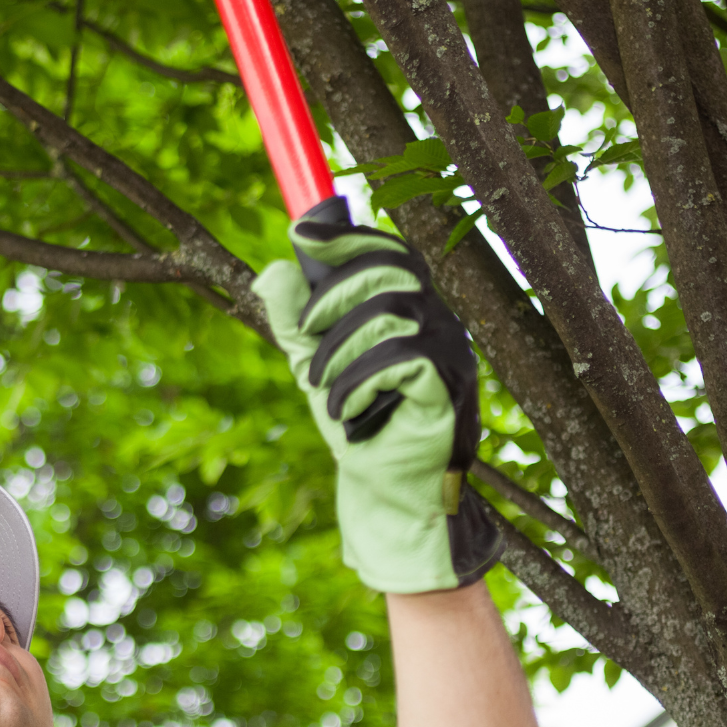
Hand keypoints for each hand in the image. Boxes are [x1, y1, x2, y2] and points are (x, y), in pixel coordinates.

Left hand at [253, 210, 500, 592]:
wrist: (384, 492)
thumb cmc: (357, 424)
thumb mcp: (312, 365)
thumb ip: (295, 320)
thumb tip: (275, 269)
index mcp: (409, 310)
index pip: (389, 253)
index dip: (348, 238)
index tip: (302, 234)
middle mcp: (438, 323)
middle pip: (389, 272)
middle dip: (333, 298)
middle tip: (304, 334)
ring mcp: (451, 354)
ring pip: (391, 313)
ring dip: (340, 350)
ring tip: (323, 388)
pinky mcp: (450, 389)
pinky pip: (404, 359)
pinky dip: (361, 381)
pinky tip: (348, 410)